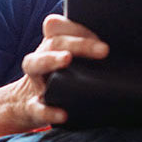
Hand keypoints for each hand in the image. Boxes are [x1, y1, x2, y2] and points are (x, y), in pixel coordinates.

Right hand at [0, 14, 108, 130]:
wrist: (25, 106)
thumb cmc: (57, 79)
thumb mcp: (69, 63)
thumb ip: (85, 50)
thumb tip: (116, 41)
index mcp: (51, 45)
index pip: (60, 27)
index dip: (78, 27)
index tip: (103, 37)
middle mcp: (40, 58)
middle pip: (54, 42)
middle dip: (78, 43)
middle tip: (104, 49)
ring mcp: (34, 81)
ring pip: (35, 64)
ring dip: (51, 59)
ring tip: (66, 59)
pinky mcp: (32, 106)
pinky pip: (37, 107)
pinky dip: (48, 111)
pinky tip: (62, 114)